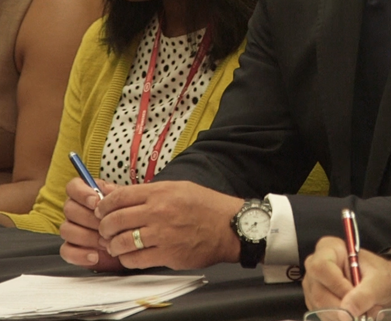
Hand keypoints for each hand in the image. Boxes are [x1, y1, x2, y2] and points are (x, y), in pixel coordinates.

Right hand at [60, 177, 122, 271]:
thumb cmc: (131, 220)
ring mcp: (72, 230)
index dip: (81, 193)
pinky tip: (95, 256)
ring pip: (66, 229)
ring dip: (87, 236)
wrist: (134, 244)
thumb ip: (117, 197)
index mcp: (88, 195)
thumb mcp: (128, 205)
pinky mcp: (72, 249)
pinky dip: (80, 255)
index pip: (73, 186)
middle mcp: (77, 210)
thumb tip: (106, 193)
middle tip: (107, 226)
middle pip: (69, 209)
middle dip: (89, 219)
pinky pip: (66, 251)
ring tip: (107, 242)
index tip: (95, 202)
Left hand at [94, 181, 243, 269]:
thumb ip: (151, 192)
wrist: (231, 227)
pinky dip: (127, 259)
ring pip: (121, 242)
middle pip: (115, 220)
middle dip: (104, 227)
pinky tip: (130, 255)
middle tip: (106, 230)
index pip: (119, 197)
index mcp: (161, 192)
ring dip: (113, 245)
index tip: (102, 211)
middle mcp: (159, 212)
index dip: (104, 205)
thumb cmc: (207, 206)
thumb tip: (123, 195)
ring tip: (116, 245)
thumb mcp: (180, 188)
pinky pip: (135, 259)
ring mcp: (162, 235)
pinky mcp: (167, 254)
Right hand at [303, 237, 390, 317]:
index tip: (354, 293)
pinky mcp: (314, 303)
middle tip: (364, 307)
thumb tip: (347, 310)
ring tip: (364, 308)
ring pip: (320, 308)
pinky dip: (341, 319)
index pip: (321, 266)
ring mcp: (313, 286)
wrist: (381, 286)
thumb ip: (365, 294)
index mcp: (329, 248)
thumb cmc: (380, 275)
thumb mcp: (379, 280)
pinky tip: (355, 312)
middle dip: (343, 305)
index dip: (337, 284)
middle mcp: (315, 266)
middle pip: (319, 292)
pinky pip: (323, 316)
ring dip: (344, 315)